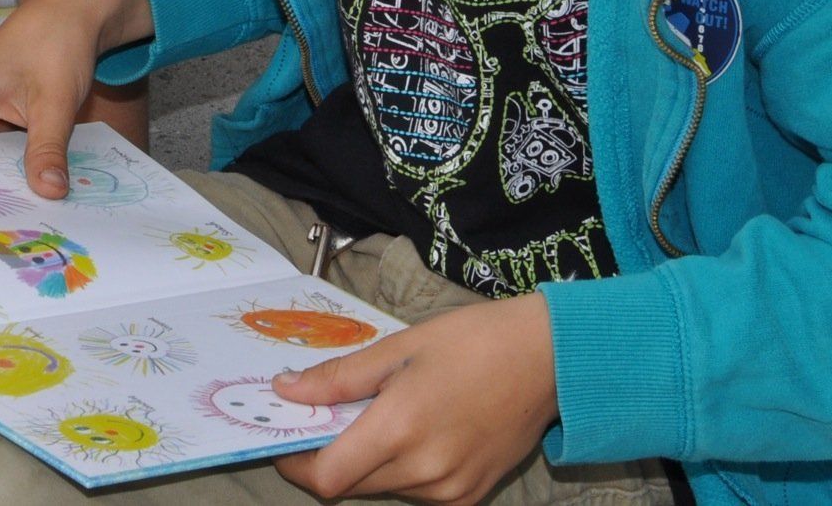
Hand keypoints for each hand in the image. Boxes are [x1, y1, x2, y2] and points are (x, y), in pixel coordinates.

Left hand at [270, 295, 558, 505]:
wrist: (546, 359)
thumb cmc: (471, 341)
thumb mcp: (398, 347)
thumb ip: (338, 377)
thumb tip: (286, 391)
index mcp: (400, 429)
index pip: (326, 478)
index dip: (296, 465)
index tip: (287, 442)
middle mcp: (423, 470)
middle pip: (351, 485)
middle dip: (331, 458)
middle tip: (332, 419)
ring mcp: (449, 490)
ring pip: (383, 489)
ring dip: (369, 464)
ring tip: (385, 417)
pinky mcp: (468, 496)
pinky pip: (416, 493)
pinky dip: (402, 471)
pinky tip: (418, 433)